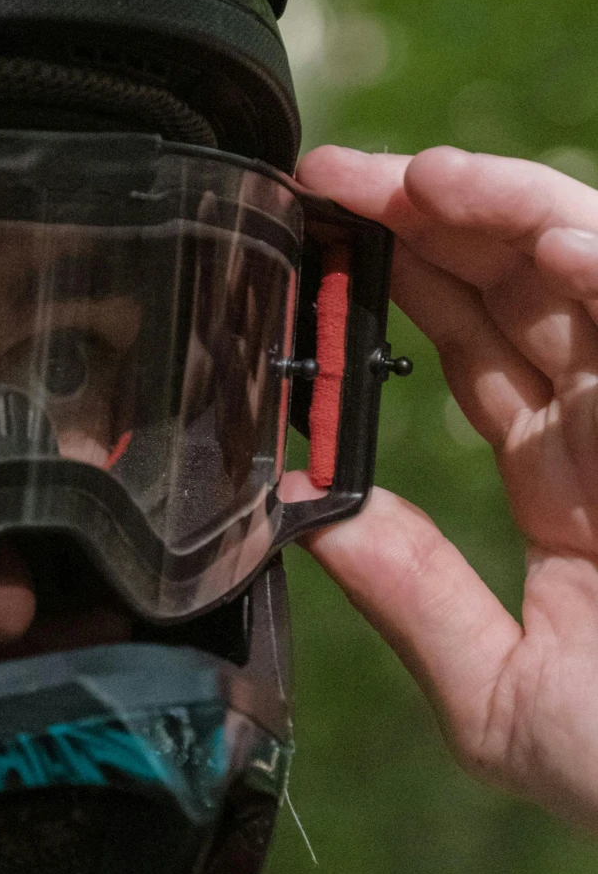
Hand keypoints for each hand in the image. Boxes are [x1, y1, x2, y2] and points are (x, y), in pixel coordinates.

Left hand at [295, 142, 597, 829]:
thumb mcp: (498, 696)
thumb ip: (413, 597)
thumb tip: (305, 513)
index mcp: (575, 491)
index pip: (482, 360)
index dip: (405, 292)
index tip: (318, 244)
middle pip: (529, 293)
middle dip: (435, 223)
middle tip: (334, 178)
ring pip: (595, 279)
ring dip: (510, 215)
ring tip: (417, 179)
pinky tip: (545, 243)